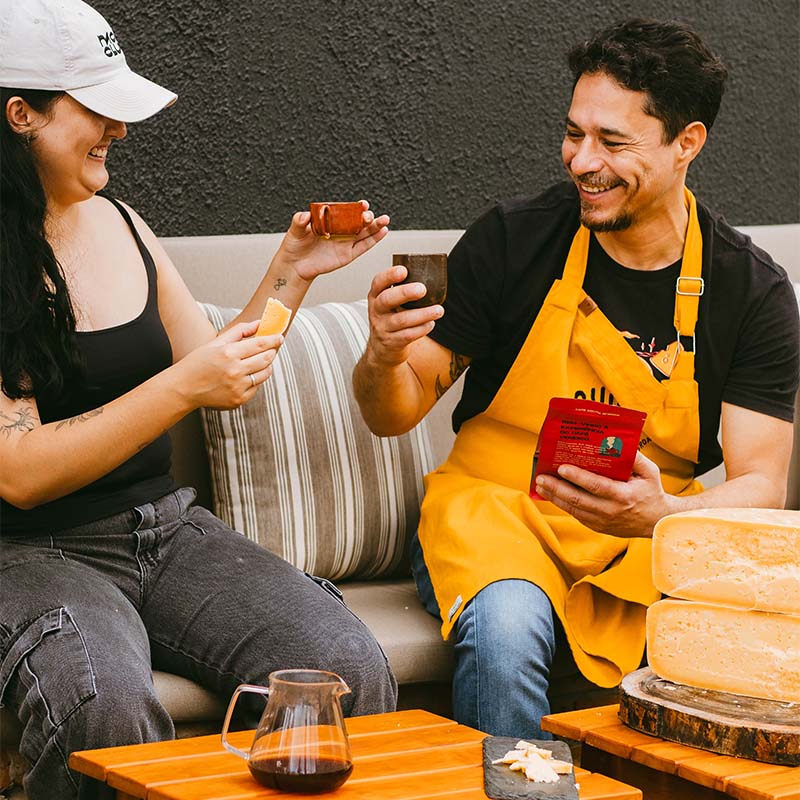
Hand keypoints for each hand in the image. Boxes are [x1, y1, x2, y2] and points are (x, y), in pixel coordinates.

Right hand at [173, 321, 281, 409]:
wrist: (183, 389)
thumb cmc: (198, 363)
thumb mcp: (215, 343)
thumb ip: (239, 331)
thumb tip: (259, 323)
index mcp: (228, 353)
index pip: (260, 344)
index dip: (273, 340)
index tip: (280, 337)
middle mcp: (235, 371)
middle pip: (266, 358)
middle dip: (272, 351)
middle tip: (272, 348)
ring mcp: (238, 387)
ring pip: (265, 373)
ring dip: (266, 365)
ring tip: (258, 361)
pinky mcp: (239, 400)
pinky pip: (257, 387)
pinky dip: (256, 380)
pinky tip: (246, 375)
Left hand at [278, 200, 389, 280]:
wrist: (295, 265)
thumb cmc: (295, 245)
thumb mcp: (295, 230)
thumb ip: (299, 221)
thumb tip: (304, 215)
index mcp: (331, 220)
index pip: (346, 211)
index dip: (356, 207)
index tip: (362, 204)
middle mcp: (341, 229)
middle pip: (359, 221)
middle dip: (367, 217)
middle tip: (369, 216)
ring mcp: (346, 242)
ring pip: (365, 232)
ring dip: (376, 226)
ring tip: (385, 220)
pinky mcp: (348, 254)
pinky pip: (363, 246)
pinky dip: (374, 239)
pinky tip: (383, 232)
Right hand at [365, 264, 443, 365]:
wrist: (382, 349)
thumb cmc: (391, 320)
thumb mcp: (390, 304)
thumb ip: (402, 291)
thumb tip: (432, 276)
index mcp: (376, 296)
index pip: (378, 282)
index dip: (389, 275)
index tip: (404, 271)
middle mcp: (376, 311)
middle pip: (387, 300)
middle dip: (405, 293)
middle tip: (423, 289)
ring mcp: (382, 328)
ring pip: (401, 320)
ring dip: (422, 314)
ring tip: (438, 310)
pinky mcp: (391, 342)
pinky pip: (408, 335)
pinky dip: (422, 329)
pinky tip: (431, 324)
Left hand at [533, 451, 676, 536]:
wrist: (657, 522)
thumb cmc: (651, 492)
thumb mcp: (650, 472)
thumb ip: (635, 458)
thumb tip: (617, 441)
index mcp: (623, 495)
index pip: (596, 486)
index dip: (577, 477)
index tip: (561, 468)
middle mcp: (610, 511)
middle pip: (578, 499)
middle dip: (556, 487)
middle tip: (540, 477)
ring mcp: (602, 521)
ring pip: (573, 509)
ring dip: (554, 497)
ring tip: (539, 485)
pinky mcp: (597, 527)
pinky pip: (576, 515)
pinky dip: (562, 504)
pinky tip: (551, 495)